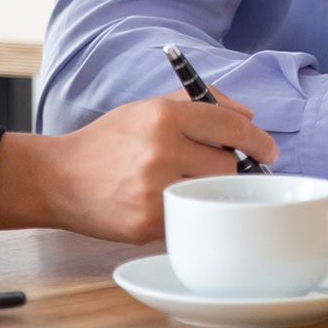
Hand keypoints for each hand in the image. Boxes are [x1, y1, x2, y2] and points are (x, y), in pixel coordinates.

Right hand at [0, 89, 278, 243]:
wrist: (58, 178)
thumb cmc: (108, 142)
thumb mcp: (146, 108)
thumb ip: (198, 104)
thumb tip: (248, 117)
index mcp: (163, 115)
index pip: (229, 124)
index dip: (257, 139)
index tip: (269, 150)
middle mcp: (161, 149)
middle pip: (228, 164)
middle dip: (224, 167)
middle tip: (208, 169)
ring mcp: (154, 189)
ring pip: (213, 195)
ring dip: (208, 192)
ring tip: (184, 185)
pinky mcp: (148, 223)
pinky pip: (191, 219)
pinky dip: (187, 214)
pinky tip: (164, 203)